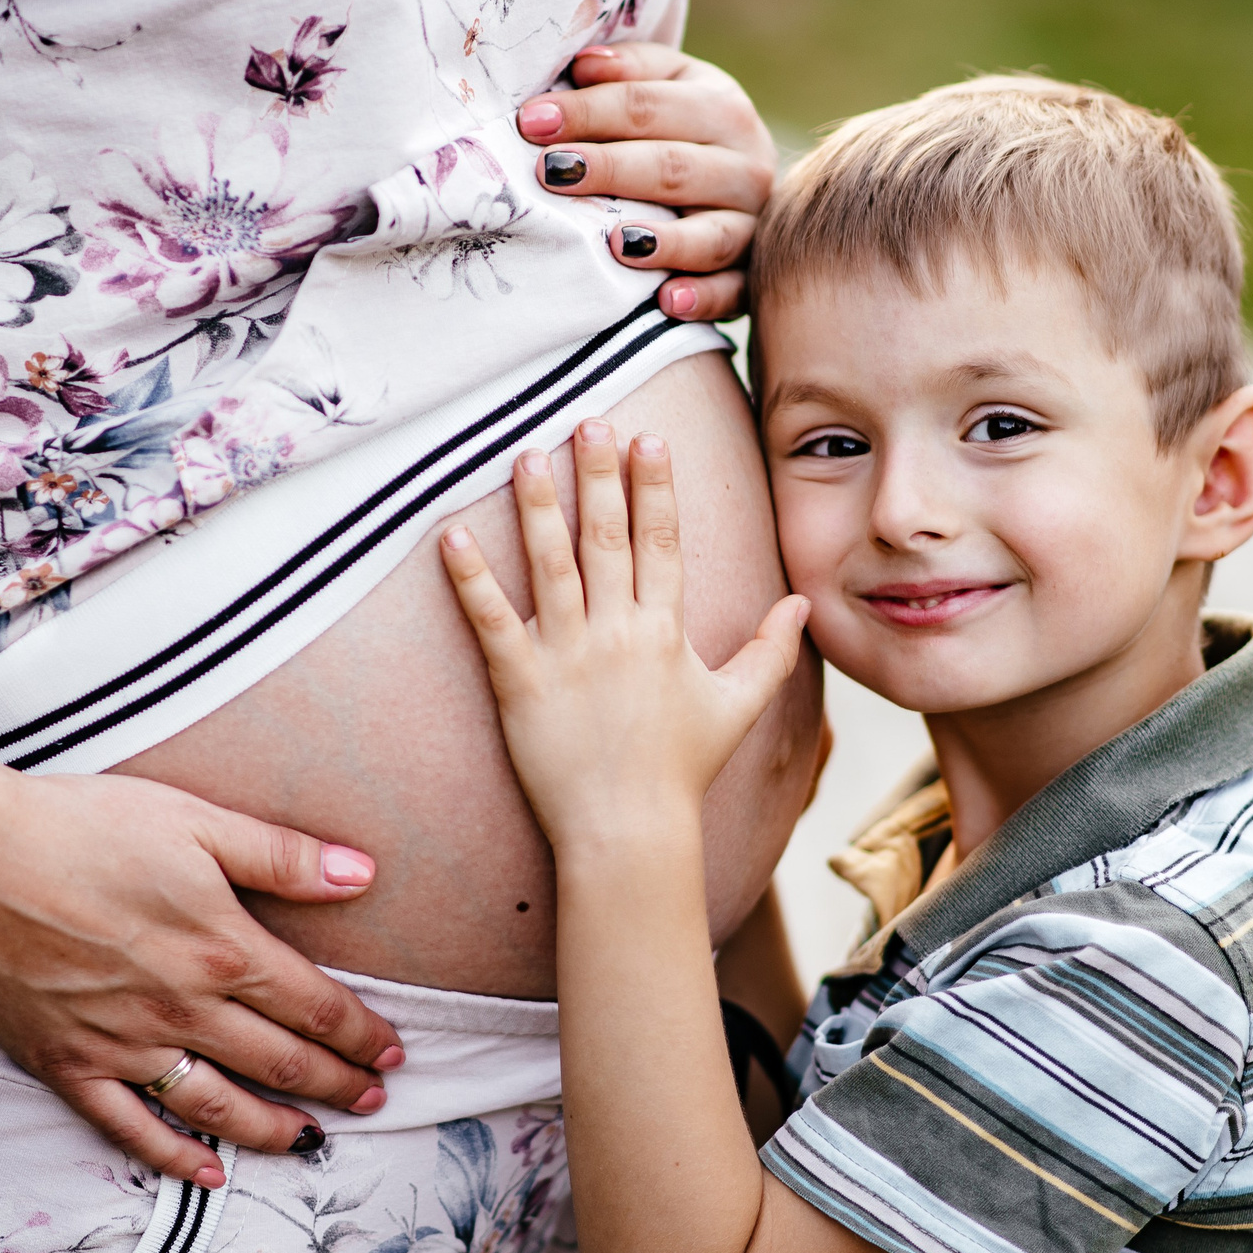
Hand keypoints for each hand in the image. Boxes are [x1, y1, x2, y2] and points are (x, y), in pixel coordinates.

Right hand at [0, 767, 408, 1186]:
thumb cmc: (79, 824)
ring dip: (272, 1130)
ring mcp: (122, 1044)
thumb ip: (282, 855)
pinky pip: (130, 1126)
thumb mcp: (194, 821)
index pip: (314, 1007)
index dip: (360, 1034)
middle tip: (374, 1101)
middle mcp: (181, 1008)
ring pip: (216, 1105)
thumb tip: (363, 873)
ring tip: (313, 1142)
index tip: (392, 1051)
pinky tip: (206, 1174)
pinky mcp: (66, 1063)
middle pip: (277, 1062)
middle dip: (334, 1086)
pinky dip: (172, 1155)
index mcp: (221, 948)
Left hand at [439, 420, 809, 853]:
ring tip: (524, 455)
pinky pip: (491, 621)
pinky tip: (450, 535)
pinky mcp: (520, 683)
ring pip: (550, 564)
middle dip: (599, 475)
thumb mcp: (737, 707)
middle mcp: (618, 632)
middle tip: (587, 420)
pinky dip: (470, 578)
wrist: (630, 832)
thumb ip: (769, 651)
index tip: (649, 440)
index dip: (655, 489)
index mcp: (666, 631)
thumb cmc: (682, 772)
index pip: (662, 543)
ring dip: (537, 506)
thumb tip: (802, 605)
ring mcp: (567, 655)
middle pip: (607, 537)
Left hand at [518, 44, 774, 322]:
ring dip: (665, 242)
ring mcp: (752, 224)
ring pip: (711, 235)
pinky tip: (668, 301)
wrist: (741, 177)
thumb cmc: (682, 127)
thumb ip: (629, 72)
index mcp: (722, 108)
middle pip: (673, 168)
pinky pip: (734, 292)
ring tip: (614, 242)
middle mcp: (746, 166)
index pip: (649, 107)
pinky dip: (705, 298)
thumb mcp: (668, 85)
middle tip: (550, 172)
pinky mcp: (753, 276)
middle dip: (609, 169)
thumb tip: (582, 65)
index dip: (589, 111)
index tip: (532, 121)